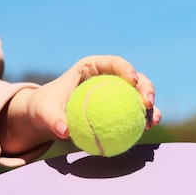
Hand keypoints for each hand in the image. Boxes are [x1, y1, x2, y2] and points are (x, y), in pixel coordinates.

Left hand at [0, 55, 161, 154]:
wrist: (48, 117)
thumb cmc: (44, 108)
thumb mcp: (43, 112)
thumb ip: (52, 119)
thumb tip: (64, 132)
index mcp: (91, 67)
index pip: (112, 62)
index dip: (126, 68)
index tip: (132, 80)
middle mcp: (107, 77)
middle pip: (133, 77)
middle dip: (145, 87)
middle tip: (147, 103)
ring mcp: (115, 93)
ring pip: (138, 95)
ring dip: (149, 107)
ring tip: (152, 121)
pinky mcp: (118, 108)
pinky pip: (133, 113)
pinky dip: (142, 120)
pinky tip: (147, 129)